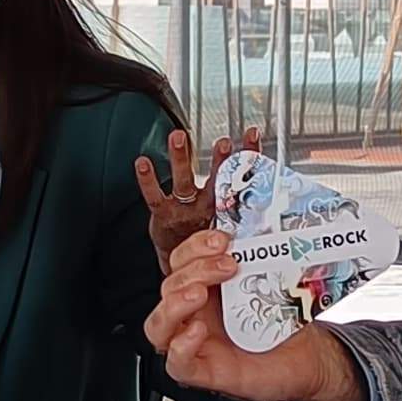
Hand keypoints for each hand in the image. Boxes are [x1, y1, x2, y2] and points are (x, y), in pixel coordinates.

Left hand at [134, 125, 259, 263]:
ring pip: (184, 181)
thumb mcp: (227, 220)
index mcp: (224, 205)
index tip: (252, 135)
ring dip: (181, 158)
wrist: (183, 265)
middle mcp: (206, 206)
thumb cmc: (203, 234)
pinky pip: (155, 197)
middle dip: (220, 161)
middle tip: (224, 143)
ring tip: (178, 137)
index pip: (240, 177)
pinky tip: (142, 163)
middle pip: (215, 179)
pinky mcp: (164, 215)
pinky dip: (148, 180)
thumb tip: (259, 175)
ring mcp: (185, 210)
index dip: (248, 155)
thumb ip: (238, 201)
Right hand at [147, 227, 366, 400]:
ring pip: (158, 325)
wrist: (306, 359)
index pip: (181, 262)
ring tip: (199, 293)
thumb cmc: (285, 324)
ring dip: (174, 303)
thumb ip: (260, 261)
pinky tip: (198, 331)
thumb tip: (264, 229)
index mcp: (205, 289)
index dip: (194, 247)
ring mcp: (195, 345)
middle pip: (169, 287)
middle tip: (227, 264)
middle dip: (194, 269)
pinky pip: (176, 364)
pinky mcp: (204, 373)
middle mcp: (195, 315)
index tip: (222, 238)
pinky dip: (181, 346)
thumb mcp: (272, 285)